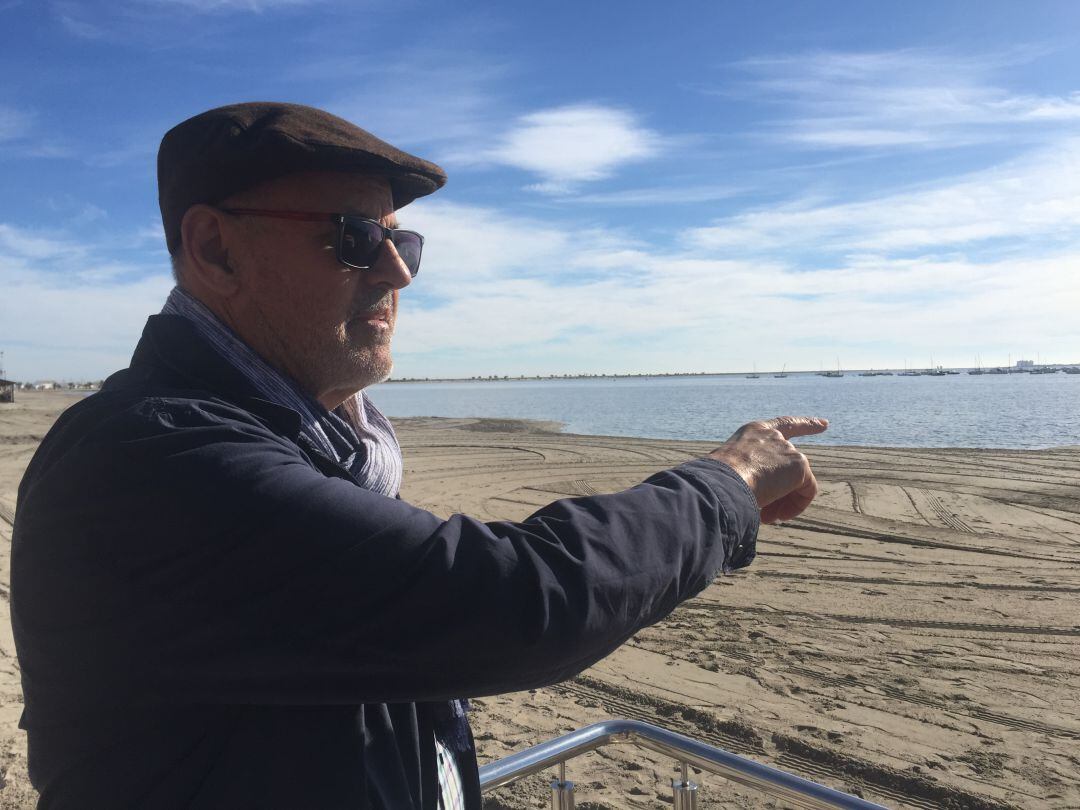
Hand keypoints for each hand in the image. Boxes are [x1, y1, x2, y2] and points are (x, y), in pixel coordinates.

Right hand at [707, 416, 827, 523]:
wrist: (721, 482)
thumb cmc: (716, 482)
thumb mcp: (732, 471)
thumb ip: (751, 473)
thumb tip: (758, 494)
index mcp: (753, 432)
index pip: (784, 424)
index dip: (806, 424)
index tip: (825, 425)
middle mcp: (773, 436)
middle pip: (791, 465)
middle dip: (787, 492)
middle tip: (769, 516)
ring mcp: (787, 449)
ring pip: (796, 483)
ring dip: (782, 502)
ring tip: (764, 516)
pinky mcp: (798, 464)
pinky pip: (807, 491)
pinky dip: (795, 506)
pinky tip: (777, 515)